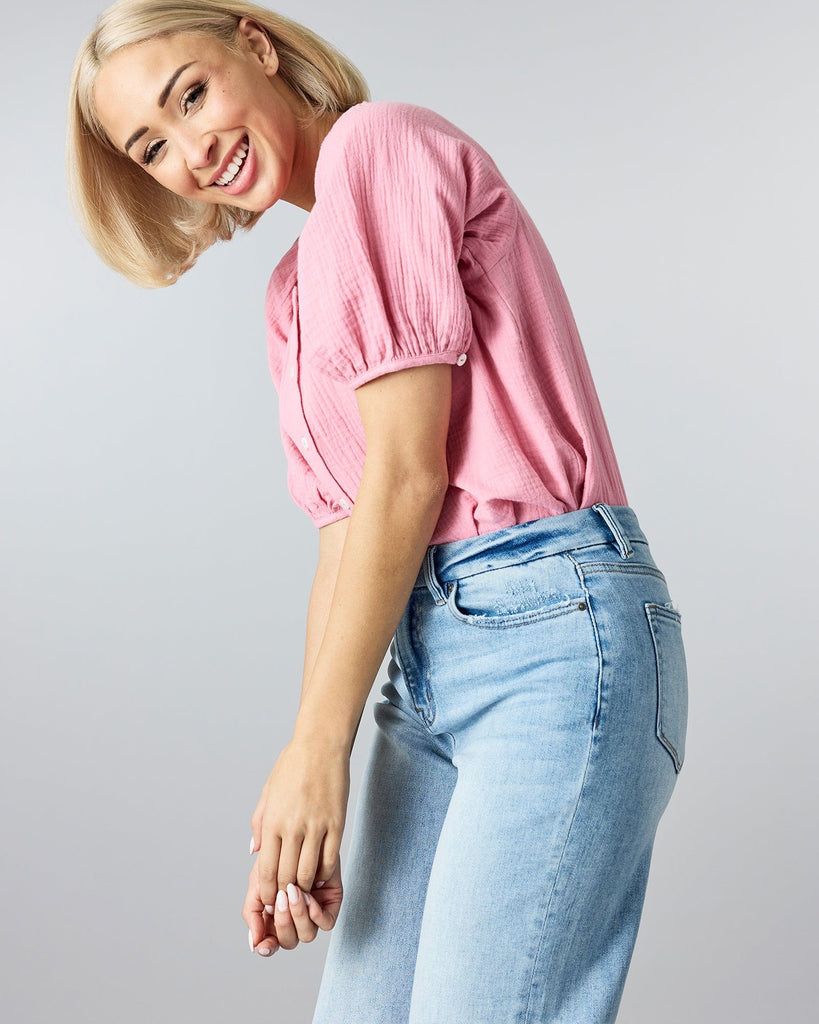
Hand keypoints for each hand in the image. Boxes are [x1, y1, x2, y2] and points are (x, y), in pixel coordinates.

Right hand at [243, 857, 343, 955]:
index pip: (270, 944)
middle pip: (289, 942)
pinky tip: (308, 896)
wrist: (299, 833)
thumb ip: (252, 911)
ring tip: (293, 890)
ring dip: (297, 915)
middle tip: (280, 897)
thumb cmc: (277, 857)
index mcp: (274, 918)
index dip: (267, 948)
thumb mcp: (259, 882)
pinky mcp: (331, 905)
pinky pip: (326, 923)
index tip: (263, 945)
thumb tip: (254, 943)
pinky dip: (315, 914)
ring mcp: (313, 914)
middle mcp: (294, 920)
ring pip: (307, 935)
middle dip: (283, 923)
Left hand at [250, 736, 349, 907]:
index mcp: (272, 821)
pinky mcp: (336, 823)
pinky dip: (323, 873)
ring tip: (303, 889)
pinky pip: (329, 859)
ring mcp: (316, 826)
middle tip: (287, 901)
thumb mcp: (267, 793)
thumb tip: (254, 852)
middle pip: (286, 876)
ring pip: (307, 872)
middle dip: (285, 895)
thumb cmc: (292, 766)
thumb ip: (259, 825)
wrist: (320, 745)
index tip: (270, 900)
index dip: (268, 892)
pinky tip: (320, 873)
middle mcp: (292, 827)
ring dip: (305, 887)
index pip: (267, 870)